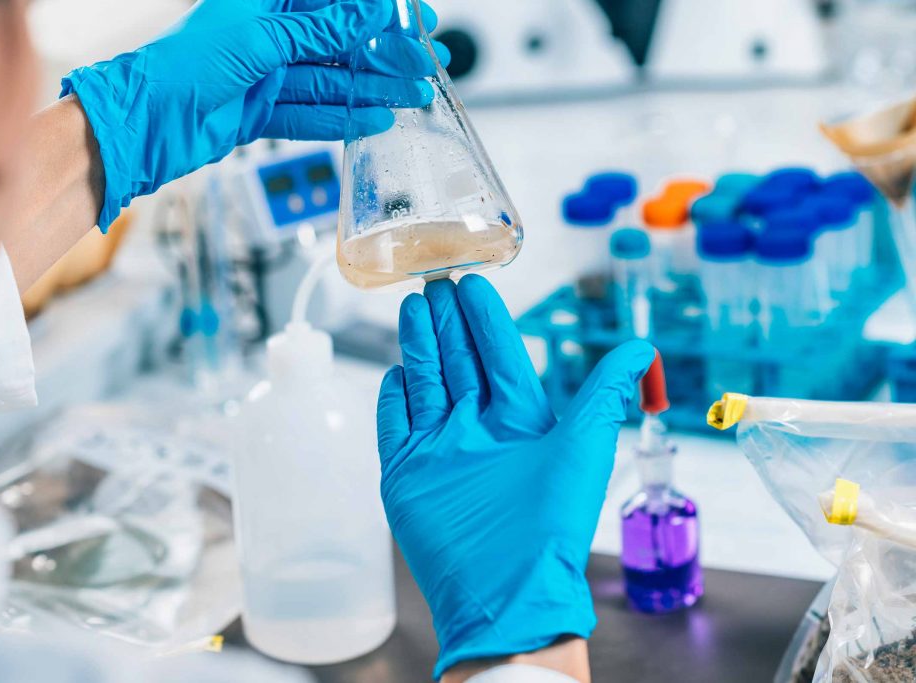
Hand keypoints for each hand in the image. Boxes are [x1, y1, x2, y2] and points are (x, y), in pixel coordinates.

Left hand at [62, 0, 449, 230]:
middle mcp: (267, 36)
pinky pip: (311, 114)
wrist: (147, 123)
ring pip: (330, 81)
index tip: (414, 20)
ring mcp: (265, 75)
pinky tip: (373, 120)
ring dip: (371, 90)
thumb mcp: (263, 38)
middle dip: (382, 56)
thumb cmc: (185, 65)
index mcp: (264, 2)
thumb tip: (369, 12)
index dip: (377, 11)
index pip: (334, 3)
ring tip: (411, 97)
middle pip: (338, 44)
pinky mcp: (261, 112)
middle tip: (423, 67)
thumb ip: (320, 29)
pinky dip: (341, 119)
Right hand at [377, 276, 654, 679]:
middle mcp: (479, 431)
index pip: (499, 355)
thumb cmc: (550, 523)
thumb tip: (642, 347)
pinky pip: (396, 425)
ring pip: (427, 383)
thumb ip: (605, 391)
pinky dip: (394, 397)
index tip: (475, 281)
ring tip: (413, 305)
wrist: (505, 588)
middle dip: (448, 321)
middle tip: (435, 278)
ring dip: (420, 345)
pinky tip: (395, 371)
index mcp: (521, 421)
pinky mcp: (407, 474)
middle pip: (459, 361)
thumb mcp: (584, 445)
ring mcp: (440, 451)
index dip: (487, 319)